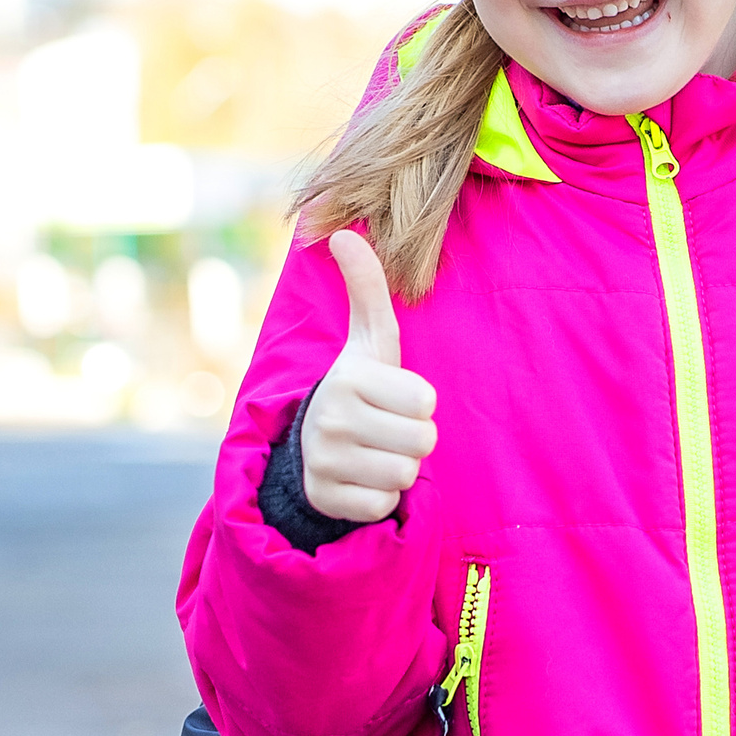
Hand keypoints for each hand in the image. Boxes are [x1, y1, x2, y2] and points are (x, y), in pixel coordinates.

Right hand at [302, 230, 438, 522]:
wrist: (309, 445)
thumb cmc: (359, 388)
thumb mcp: (367, 341)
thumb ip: (366, 289)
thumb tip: (344, 232)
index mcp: (349, 379)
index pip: (426, 402)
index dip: (418, 403)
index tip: (393, 399)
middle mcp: (331, 418)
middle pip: (422, 440)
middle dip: (413, 438)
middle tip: (386, 429)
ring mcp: (324, 460)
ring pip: (405, 473)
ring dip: (399, 467)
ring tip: (373, 451)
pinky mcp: (326, 498)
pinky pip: (385, 503)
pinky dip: (379, 497)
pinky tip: (359, 479)